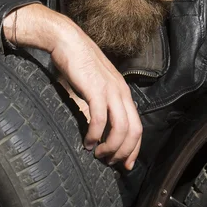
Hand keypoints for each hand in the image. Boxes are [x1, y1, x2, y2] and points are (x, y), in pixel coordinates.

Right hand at [3, 4, 142, 168]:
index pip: (138, 126)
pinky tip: (88, 142)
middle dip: (124, 152)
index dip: (134, 148)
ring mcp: (110, 90)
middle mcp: (122, 92)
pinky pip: (100, 119)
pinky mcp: (95, 89)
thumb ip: (102, 104)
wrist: (68, 41)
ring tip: (99, 155)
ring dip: (111, 147)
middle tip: (111, 163)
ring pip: (121, 128)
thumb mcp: (96, 87)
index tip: (126, 164)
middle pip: (134, 130)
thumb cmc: (79, 65)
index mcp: (124, 92)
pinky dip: (95, 135)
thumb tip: (100, 129)